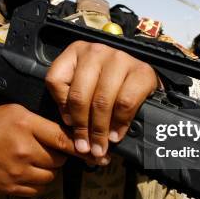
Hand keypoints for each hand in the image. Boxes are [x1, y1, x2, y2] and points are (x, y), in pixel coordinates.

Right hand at [0, 104, 94, 196]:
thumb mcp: (20, 112)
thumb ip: (45, 123)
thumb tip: (74, 136)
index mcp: (27, 126)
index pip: (63, 140)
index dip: (81, 148)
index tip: (97, 154)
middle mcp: (23, 150)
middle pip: (59, 160)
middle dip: (59, 155)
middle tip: (49, 149)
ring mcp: (16, 172)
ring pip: (51, 176)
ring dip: (50, 169)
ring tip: (38, 159)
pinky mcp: (10, 187)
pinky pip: (38, 189)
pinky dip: (38, 181)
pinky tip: (29, 170)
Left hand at [45, 41, 158, 158]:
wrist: (143, 77)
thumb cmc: (108, 84)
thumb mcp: (84, 84)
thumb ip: (72, 100)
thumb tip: (71, 126)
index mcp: (75, 51)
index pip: (56, 80)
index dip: (61, 107)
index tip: (69, 125)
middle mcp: (96, 51)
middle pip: (79, 95)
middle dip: (82, 127)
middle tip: (85, 147)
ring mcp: (119, 58)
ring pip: (101, 100)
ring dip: (100, 129)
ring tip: (100, 146)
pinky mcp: (141, 70)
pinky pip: (125, 102)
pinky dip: (119, 122)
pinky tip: (116, 134)